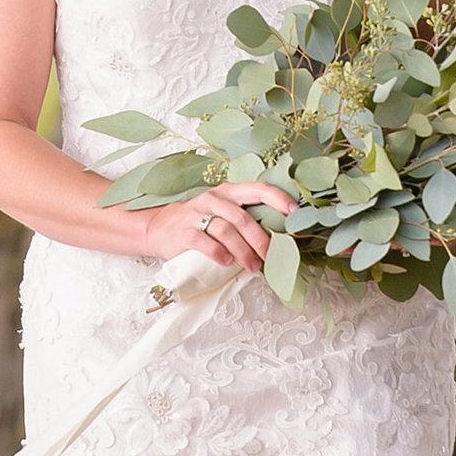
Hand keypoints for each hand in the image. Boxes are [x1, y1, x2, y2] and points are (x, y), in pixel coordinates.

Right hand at [147, 191, 268, 279]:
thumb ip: (246, 219)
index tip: (294, 213)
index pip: (258, 189)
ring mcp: (197, 215)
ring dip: (243, 251)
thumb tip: (278, 238)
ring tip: (252, 266)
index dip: (278, 199)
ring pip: (226, 230)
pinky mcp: (184, 232)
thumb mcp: (223, 212)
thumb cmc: (200, 222)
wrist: (160, 228)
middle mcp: (214, 199)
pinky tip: (227, 262)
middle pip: (243, 217)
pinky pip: (205, 242)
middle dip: (260, 240)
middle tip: (270, 257)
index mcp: (229, 192)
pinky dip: (219, 253)